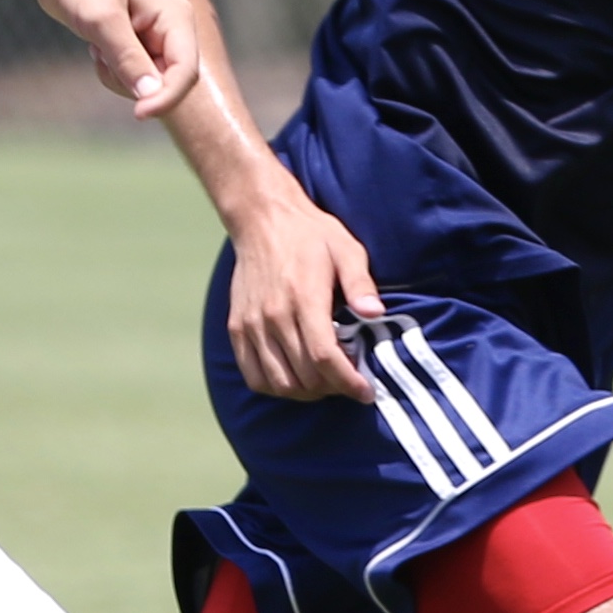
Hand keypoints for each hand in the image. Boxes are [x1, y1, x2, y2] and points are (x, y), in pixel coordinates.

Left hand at [32, 0, 197, 118]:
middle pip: (168, 81)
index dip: (166, 98)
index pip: (186, 71)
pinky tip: (95, 46)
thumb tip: (151, 96)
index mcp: (175, 16)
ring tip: (96, 48)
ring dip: (119, 77)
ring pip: (148, 82)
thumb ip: (128, 59)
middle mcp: (171, 27)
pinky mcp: (134, 42)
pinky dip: (111, 70)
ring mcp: (153, 36)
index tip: (137, 114)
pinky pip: (131, 74)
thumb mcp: (103, 20)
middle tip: (101, 60)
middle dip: (134, 83)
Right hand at [217, 181, 384, 400]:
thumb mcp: (347, 250)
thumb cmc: (310, 235)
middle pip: (304, 376)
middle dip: (333, 388)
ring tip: (325, 383)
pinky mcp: (237, 328)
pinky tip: (296, 379)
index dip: (347, 382)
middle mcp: (273, 316)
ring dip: (307, 392)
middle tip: (350, 381)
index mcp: (303, 298)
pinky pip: (254, 375)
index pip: (324, 358)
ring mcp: (252, 325)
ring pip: (279, 383)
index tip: (365, 391)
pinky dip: (276, 387)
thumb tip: (375, 313)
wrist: (262, 219)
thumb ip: (360, 284)